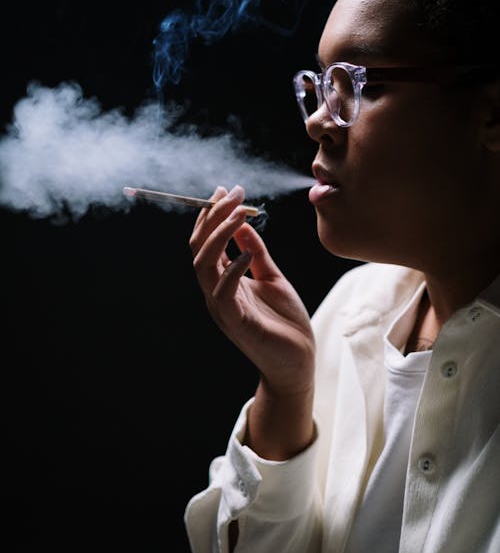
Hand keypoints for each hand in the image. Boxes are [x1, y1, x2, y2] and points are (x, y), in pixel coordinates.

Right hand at [190, 186, 314, 396]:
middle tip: (232, 194)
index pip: (206, 242)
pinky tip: (248, 252)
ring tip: (239, 214)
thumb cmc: (284, 322)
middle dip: (213, 218)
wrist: (298, 362)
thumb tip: (244, 224)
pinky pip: (224, 292)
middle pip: (199, 249)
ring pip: (203, 266)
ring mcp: (222, 307)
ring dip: (219, 236)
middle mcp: (216, 291)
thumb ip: (256, 252)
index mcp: (222, 280)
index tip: (227, 191)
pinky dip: (233, 269)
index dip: (213, 215)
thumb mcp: (271, 277)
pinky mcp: (235, 322)